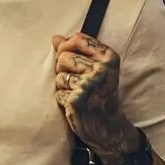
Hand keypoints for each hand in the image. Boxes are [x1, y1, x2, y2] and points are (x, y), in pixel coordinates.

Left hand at [52, 33, 139, 164]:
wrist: (108, 126)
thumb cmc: (100, 94)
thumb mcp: (96, 68)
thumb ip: (76, 50)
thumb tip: (55, 38)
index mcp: (108, 57)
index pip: (77, 39)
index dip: (66, 48)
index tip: (72, 61)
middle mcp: (102, 69)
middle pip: (63, 56)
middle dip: (63, 69)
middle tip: (77, 82)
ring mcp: (89, 84)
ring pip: (59, 75)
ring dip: (63, 86)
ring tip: (77, 93)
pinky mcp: (77, 99)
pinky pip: (58, 92)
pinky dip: (62, 100)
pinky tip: (75, 104)